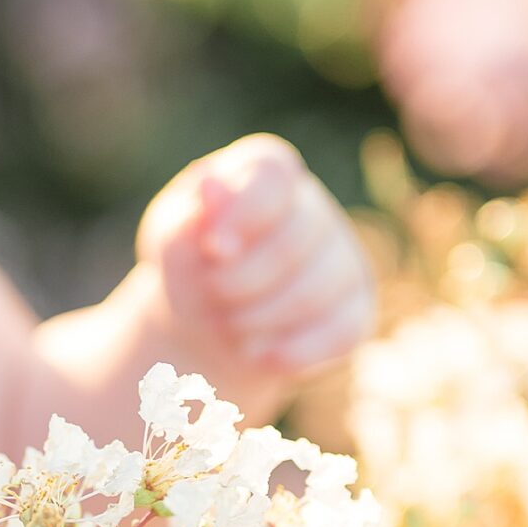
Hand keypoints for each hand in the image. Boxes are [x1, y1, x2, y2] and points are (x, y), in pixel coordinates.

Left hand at [137, 134, 374, 393]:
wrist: (208, 320)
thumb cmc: (192, 267)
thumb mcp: (171, 241)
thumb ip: (186, 217)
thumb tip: (212, 188)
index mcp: (266, 171)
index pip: (273, 180)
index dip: (244, 215)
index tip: (213, 249)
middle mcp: (314, 209)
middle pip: (292, 244)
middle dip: (237, 283)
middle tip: (210, 297)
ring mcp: (343, 260)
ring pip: (313, 294)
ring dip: (256, 321)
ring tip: (225, 327)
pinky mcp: (356, 312)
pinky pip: (339, 334)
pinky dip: (290, 352)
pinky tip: (257, 355)